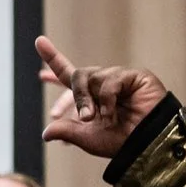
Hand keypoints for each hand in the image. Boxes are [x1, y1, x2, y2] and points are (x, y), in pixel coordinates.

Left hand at [35, 36, 168, 159]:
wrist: (145, 144)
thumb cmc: (120, 141)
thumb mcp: (86, 137)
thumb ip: (66, 131)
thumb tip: (45, 133)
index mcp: (91, 95)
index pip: (68, 74)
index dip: (54, 60)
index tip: (40, 41)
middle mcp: (104, 83)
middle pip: (78, 75)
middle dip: (77, 96)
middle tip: (85, 118)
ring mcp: (121, 77)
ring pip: (92, 77)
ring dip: (91, 100)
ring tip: (104, 117)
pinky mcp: (136, 76)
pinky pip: (111, 81)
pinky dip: (107, 98)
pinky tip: (114, 111)